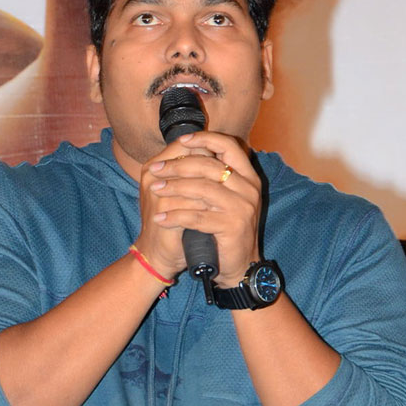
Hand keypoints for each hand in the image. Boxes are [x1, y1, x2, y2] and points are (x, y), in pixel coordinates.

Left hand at [134, 131, 260, 286]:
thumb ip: (210, 177)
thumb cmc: (223, 231)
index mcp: (248, 177)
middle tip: (155, 169)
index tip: (182, 140)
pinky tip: (160, 219)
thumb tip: (184, 149)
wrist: (237, 267)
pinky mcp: (233, 227)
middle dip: (178, 166)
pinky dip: (175, 216)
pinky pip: (197, 217)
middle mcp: (249, 189)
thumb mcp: (221, 199)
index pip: (229, 146)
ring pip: (202, 189)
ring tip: (155, 190)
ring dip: (174, 188)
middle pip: (210, 166)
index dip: (205, 139)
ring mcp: (243, 208)